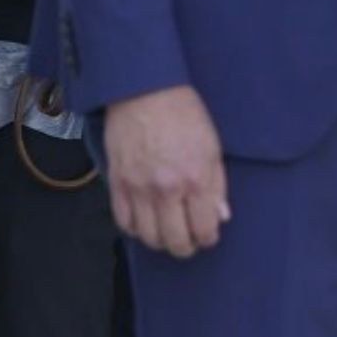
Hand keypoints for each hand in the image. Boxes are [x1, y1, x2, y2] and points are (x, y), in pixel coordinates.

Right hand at [103, 85, 229, 258]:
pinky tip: (145, 220)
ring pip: (148, 237)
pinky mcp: (117, 181)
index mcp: (195, 181)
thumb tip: (219, 217)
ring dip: (160, 240)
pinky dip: (135, 228)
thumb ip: (217, 187)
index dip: (208, 238)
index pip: (204, 231)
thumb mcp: (213, 149)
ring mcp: (138, 188)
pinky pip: (123, 221)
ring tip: (167, 230)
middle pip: (175, 242)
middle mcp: (166, 189)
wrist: (144, 90)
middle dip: (186, 246)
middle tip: (188, 238)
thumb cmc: (184, 115)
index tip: (207, 234)